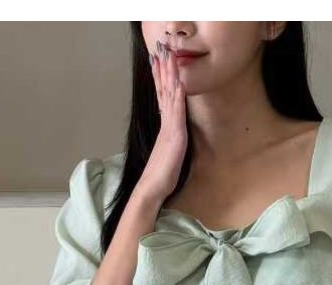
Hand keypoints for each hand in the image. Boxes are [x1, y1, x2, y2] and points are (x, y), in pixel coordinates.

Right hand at [139, 39, 187, 203]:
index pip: (162, 96)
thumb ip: (171, 141)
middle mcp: (166, 124)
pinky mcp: (175, 136)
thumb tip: (173, 134)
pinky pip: (176, 112)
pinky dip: (178, 96)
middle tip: (161, 48)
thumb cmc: (160, 176)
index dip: (160, 77)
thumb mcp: (169, 153)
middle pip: (164, 90)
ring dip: (170, 75)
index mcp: (165, 127)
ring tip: (168, 56)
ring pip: (170, 96)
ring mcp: (170, 128)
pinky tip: (179, 82)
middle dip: (163, 69)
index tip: (158, 60)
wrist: (152, 189)